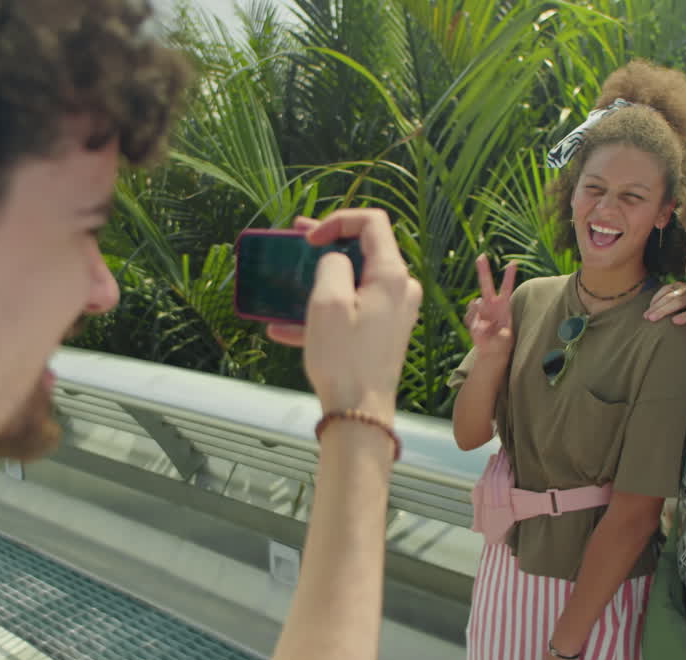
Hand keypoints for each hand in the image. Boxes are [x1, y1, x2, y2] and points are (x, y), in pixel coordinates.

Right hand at [266, 209, 422, 418]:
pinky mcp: (384, 333)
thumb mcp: (327, 301)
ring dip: (320, 281)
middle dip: (326, 246)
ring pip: (354, 282)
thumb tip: (336, 261)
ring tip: (285, 286)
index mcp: (392, 275)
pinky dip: (323, 313)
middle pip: (364, 250)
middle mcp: (401, 290)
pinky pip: (352, 311)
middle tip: (295, 243)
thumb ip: (332, 265)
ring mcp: (394, 313)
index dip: (337, 220)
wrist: (359, 413)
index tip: (309, 239)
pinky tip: (284, 328)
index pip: (372, 222)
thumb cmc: (343, 358)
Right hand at [464, 254, 516, 358]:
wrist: (491, 350)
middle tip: (481, 255)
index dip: (509, 276)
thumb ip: (500, 334)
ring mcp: (479, 310)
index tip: (513, 262)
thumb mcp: (506, 340)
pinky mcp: (471, 318)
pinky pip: (469, 317)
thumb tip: (484, 325)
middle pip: (486, 285)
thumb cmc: (502, 342)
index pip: (506, 288)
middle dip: (483, 270)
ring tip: (488, 329)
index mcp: (503, 306)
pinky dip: (474, 325)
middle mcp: (490, 304)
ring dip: (479, 313)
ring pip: (475, 303)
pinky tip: (480, 332)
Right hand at [644, 281, 685, 336]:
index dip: (685, 316)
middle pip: (679, 301)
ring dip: (656, 305)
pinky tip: (650, 306)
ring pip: (669, 295)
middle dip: (664, 310)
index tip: (674, 321)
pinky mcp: (677, 284)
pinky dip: (656, 298)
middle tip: (651, 319)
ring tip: (646, 315)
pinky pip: (665, 289)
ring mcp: (685, 288)